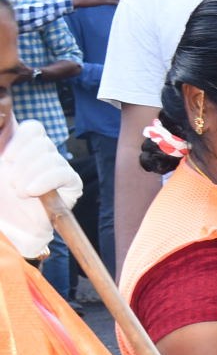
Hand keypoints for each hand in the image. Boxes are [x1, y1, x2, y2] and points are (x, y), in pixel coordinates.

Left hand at [0, 119, 83, 257]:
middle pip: (42, 142)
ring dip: (31, 175)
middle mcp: (44, 156)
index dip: (20, 139)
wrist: (11, 228)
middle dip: (23, 163)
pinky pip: (64, 174)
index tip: (6, 158)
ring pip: (51, 157)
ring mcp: (58, 169)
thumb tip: (6, 126)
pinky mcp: (71, 184)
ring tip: (19, 192)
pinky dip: (46, 180)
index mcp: (25, 149)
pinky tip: (32, 191)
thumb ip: (0, 149)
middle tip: (12, 183)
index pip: (33, 129)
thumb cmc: (0, 201)